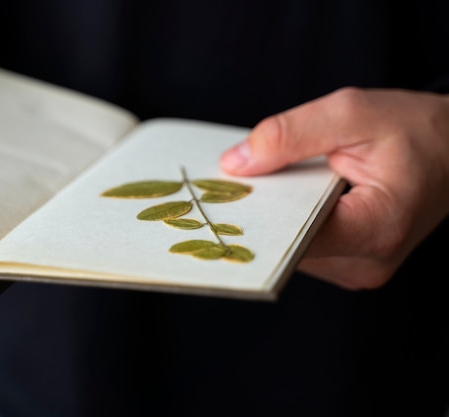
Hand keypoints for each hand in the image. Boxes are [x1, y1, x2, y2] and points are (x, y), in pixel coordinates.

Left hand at [220, 87, 448, 289]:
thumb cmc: (417, 130)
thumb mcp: (353, 113)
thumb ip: (291, 135)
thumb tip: (234, 164)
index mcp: (376, 230)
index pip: (293, 238)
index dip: (254, 215)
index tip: (220, 195)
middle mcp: (365, 264)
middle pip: (287, 245)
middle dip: (261, 210)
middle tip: (233, 179)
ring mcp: (356, 270)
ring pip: (290, 247)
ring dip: (276, 214)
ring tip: (271, 179)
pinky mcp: (348, 264)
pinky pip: (302, 245)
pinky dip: (289, 218)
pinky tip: (289, 192)